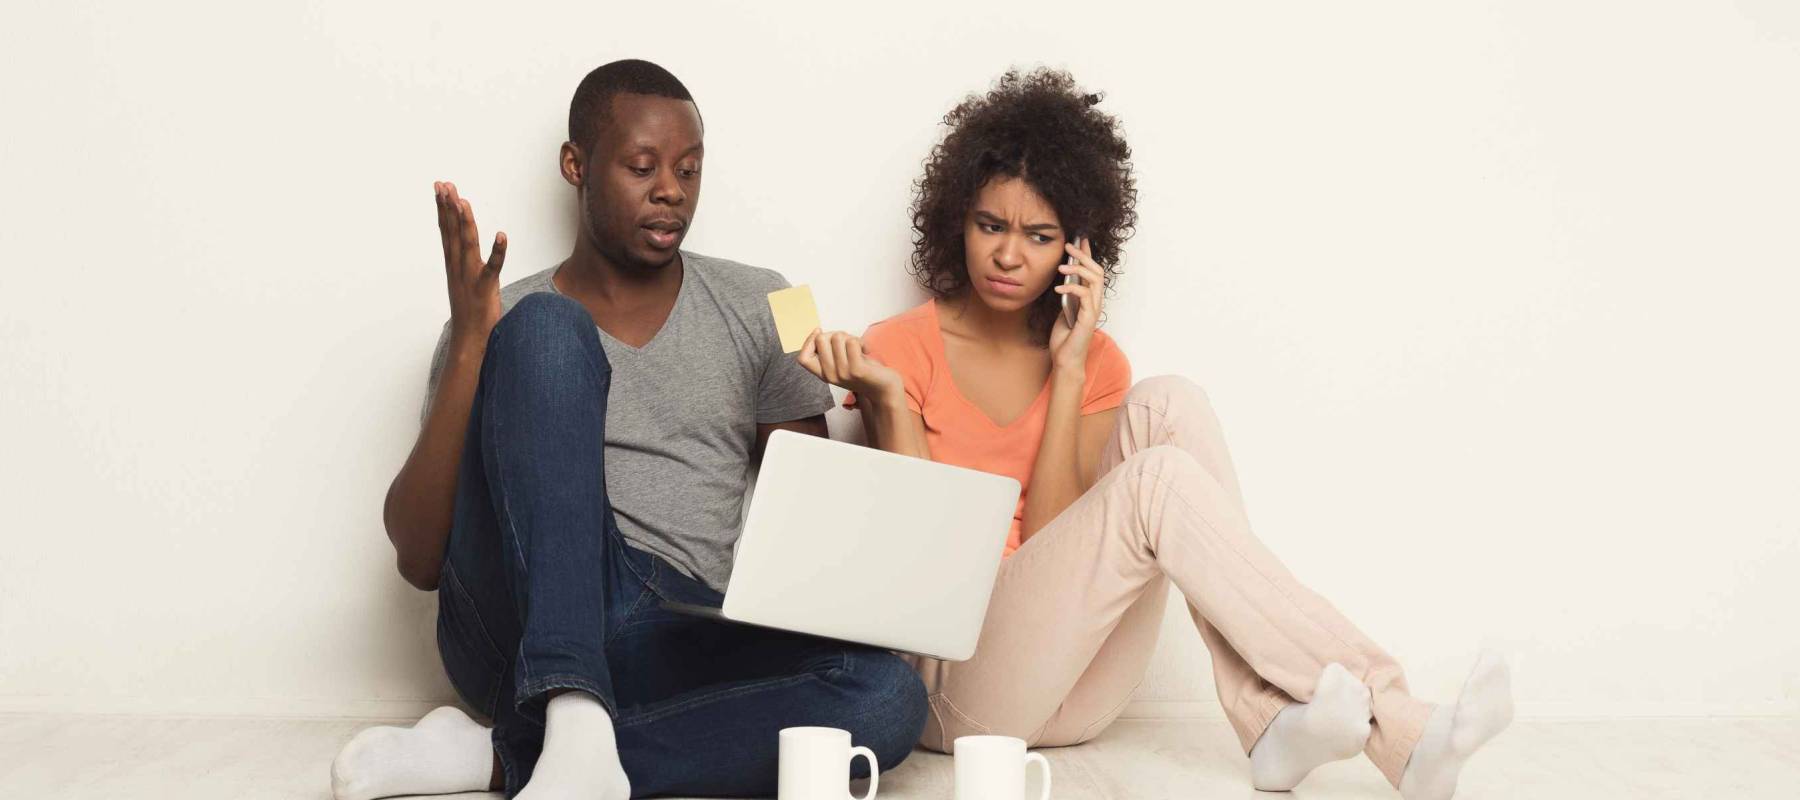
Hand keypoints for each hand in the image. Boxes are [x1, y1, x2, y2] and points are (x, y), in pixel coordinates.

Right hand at [434, 181, 506, 347]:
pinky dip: (498, 251)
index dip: (443, 208)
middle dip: (448, 207)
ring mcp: (470, 277)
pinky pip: (493, 267)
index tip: (439, 187)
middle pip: (452, 232)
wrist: (469, 340)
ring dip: (465, 222)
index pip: (446, 230)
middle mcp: (458, 267)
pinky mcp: (485, 288)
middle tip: (445, 185)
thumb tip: (463, 245)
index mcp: (454, 264)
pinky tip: (501, 235)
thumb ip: (464, 261)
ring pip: (467, 245)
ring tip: (463, 201)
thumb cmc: (470, 310)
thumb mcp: (463, 280)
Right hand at [797, 329, 903, 402]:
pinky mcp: (857, 370)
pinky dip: (861, 342)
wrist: (885, 390)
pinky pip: (852, 342)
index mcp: (824, 374)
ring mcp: (843, 373)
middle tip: (848, 342)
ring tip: (859, 348)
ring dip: (851, 337)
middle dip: (836, 333)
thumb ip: (829, 352)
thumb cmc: (864, 371)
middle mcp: (831, 375)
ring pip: (838, 337)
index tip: (820, 333)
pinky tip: (866, 351)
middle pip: (821, 340)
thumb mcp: (841, 363)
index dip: (808, 341)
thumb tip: (818, 332)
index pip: (802, 358)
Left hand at [1049, 236, 1103, 371]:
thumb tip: (1064, 281)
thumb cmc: (1064, 339)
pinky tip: (1058, 288)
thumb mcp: (1063, 311)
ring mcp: (1093, 309)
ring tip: (1061, 268)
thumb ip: (1067, 297)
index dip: (1087, 254)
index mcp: (1090, 299)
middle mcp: (1095, 302)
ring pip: (1094, 280)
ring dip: (1078, 269)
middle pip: (1097, 271)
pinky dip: (1071, 288)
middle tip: (1068, 246)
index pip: (1092, 271)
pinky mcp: (1088, 318)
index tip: (1080, 239)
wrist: (1065, 360)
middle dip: (1083, 255)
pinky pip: (1084, 295)